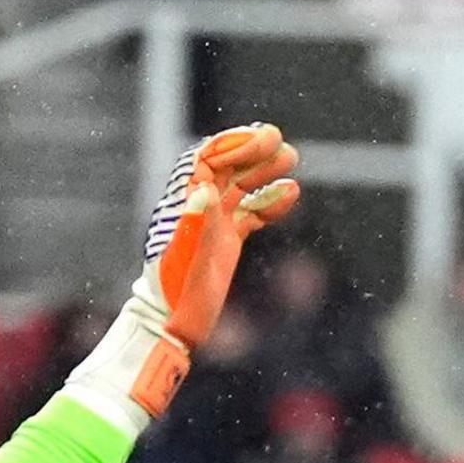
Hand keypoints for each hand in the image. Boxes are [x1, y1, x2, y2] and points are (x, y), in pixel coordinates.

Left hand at [141, 125, 300, 349]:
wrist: (171, 325)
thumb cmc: (174, 294)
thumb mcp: (185, 260)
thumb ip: (194, 225)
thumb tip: (204, 189)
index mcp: (183, 205)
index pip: (205, 161)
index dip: (231, 145)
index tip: (260, 138)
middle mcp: (197, 209)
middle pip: (225, 168)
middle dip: (251, 151)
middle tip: (279, 140)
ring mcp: (213, 225)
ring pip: (240, 187)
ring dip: (263, 171)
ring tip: (291, 159)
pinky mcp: (226, 241)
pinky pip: (250, 213)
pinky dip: (269, 201)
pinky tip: (291, 193)